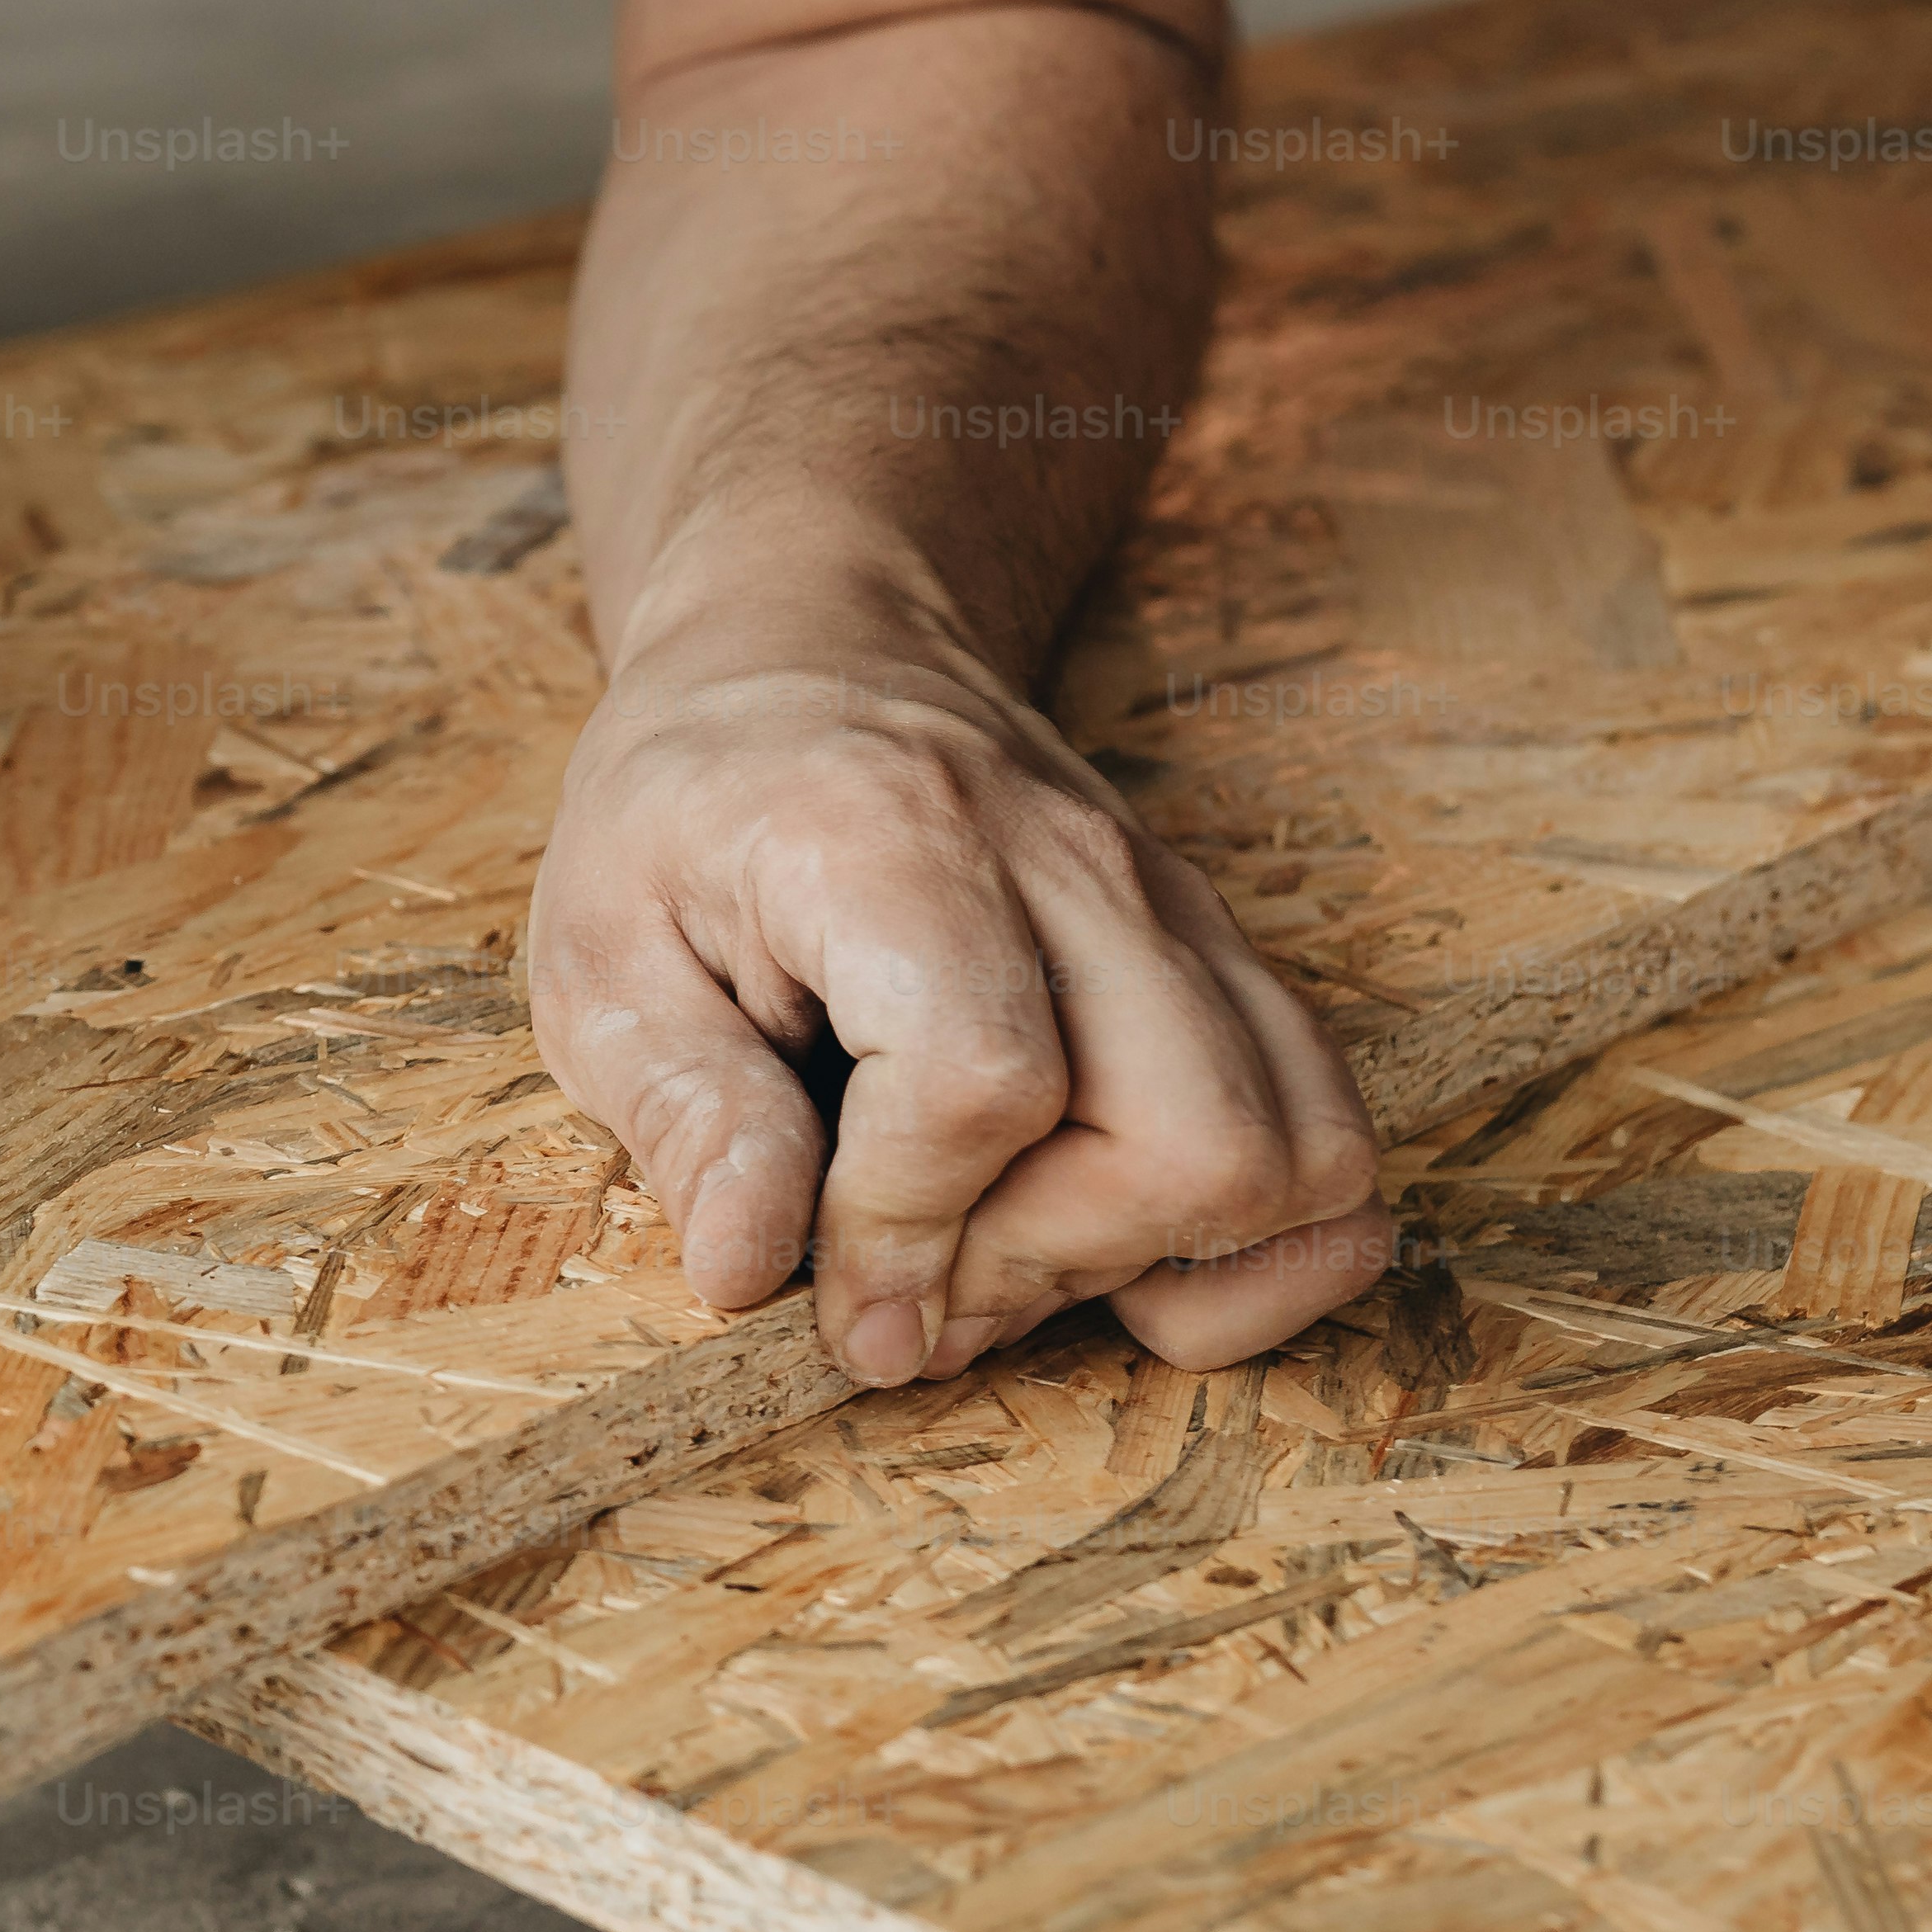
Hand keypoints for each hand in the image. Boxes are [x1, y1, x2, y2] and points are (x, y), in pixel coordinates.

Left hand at [528, 590, 1389, 1383]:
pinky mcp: (1229, 968)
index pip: (982, 1083)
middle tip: (918, 1278)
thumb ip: (681, 1109)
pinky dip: (1256, 1246)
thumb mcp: (598, 947)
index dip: (906, 1225)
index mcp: (895, 844)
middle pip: (1194, 1142)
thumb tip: (746, 1270)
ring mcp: (1182, 917)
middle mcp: (1080, 873)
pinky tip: (1116, 1244)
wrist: (818, 653)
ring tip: (1008, 1255)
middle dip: (1047, 1265)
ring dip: (1161, 1261)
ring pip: (1301, 1155)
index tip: (828, 1278)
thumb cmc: (697, 806)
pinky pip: (1333, 1146)